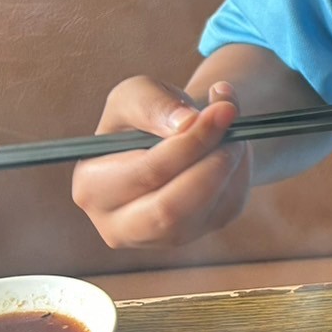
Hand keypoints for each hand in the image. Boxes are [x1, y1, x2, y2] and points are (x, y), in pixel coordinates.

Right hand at [71, 77, 252, 247]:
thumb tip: (186, 123)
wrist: (174, 135)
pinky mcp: (199, 233)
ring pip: (207, 210)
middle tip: (233, 123)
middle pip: (171, 211)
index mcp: (92, 189)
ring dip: (230, 164)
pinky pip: (229, 206)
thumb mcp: (136, 94)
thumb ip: (154, 104)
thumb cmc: (146, 115)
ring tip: (229, 130)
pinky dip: (239, 172)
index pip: (148, 174)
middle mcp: (120, 225)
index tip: (222, 111)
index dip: (191, 142)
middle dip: (212, 163)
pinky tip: (227, 150)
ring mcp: (161, 237)